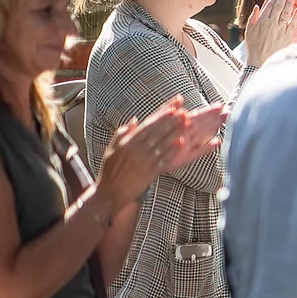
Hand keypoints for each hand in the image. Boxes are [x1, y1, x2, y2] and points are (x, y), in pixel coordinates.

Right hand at [95, 97, 224, 208]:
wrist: (110, 192)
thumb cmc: (111, 170)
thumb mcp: (113, 149)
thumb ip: (123, 133)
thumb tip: (136, 119)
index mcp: (127, 141)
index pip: (148, 123)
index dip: (162, 113)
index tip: (174, 105)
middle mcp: (136, 149)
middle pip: (157, 131)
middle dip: (171, 120)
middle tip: (184, 110)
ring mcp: (143, 161)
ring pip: (162, 143)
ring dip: (175, 132)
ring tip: (187, 122)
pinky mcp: (149, 172)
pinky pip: (162, 159)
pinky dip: (172, 151)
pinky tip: (181, 143)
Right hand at [243, 0, 296, 65]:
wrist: (259, 60)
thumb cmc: (253, 46)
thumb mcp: (249, 30)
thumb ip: (253, 17)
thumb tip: (259, 6)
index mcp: (261, 21)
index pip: (270, 5)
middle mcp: (270, 23)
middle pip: (279, 6)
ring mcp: (279, 29)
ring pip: (286, 12)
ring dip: (291, 2)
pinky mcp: (286, 36)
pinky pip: (293, 23)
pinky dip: (296, 15)